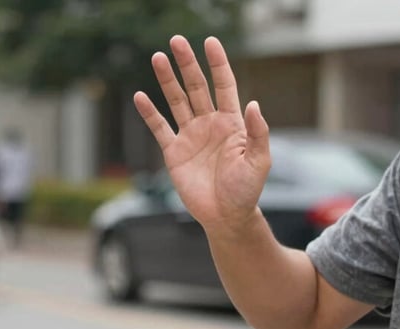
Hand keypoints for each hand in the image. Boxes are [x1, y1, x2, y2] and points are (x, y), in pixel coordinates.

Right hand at [134, 35, 271, 232]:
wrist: (225, 216)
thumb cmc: (246, 191)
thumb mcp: (259, 161)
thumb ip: (258, 133)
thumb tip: (253, 104)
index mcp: (231, 122)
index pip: (224, 85)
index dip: (218, 64)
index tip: (210, 43)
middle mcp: (209, 124)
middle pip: (196, 87)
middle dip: (187, 64)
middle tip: (177, 42)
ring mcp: (190, 137)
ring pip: (177, 102)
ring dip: (167, 80)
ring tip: (158, 58)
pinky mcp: (174, 153)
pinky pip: (160, 129)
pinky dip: (150, 114)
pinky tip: (140, 97)